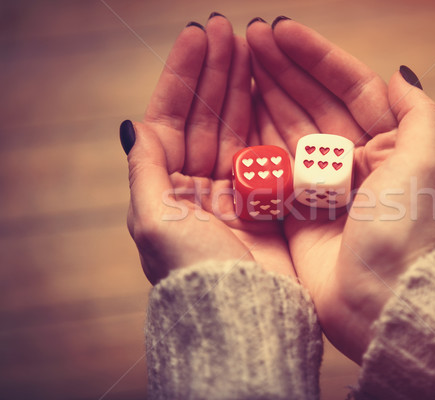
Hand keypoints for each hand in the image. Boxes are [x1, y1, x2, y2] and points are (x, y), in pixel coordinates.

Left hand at [125, 17, 294, 284]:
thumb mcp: (155, 219)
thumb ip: (145, 169)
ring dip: (240, 86)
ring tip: (248, 45)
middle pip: (205, 116)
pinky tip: (269, 86)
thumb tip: (132, 124)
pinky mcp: (267, 200)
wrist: (244, 313)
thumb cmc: (194, 270)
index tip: (200, 36)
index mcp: (166, 187)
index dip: (184, 77)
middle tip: (228, 28)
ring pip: (236, 126)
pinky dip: (267, 117)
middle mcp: (198, 185)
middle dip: (215, 72)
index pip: (172, 119)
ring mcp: (235, 190)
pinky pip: (265, 148)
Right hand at [247, 19, 434, 361]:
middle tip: (250, 36)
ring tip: (238, 57)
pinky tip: (236, 104)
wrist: (377, 301)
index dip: (316, 57)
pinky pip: (271, 161)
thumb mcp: (423, 165)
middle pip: (314, 102)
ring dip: (266, 92)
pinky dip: (254, 133)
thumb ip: (418, 114)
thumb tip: (400, 73)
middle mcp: (352, 160)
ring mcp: (320, 183)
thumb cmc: (404, 233)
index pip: (349, 88)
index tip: (282, 30)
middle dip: (284, 68)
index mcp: (386, 146)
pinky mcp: (294, 207)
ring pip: (289, 126)